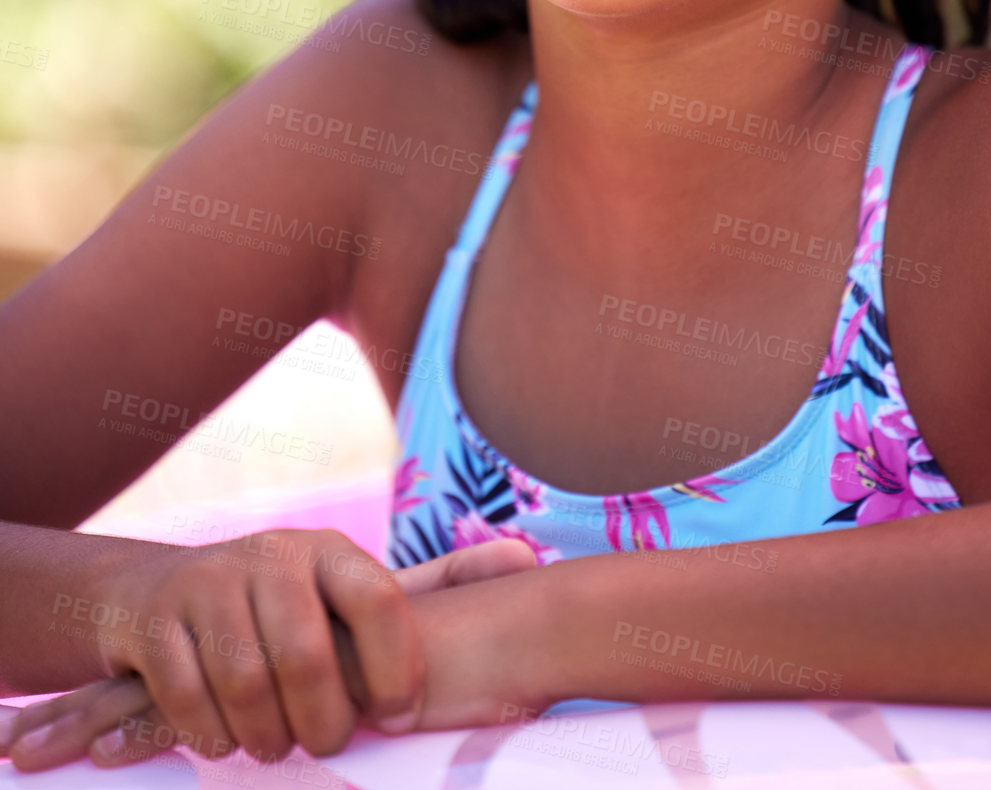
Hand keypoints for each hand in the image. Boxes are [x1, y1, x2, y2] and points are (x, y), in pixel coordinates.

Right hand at [0, 534, 537, 772]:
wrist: (154, 594)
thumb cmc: (282, 607)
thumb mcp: (351, 588)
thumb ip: (437, 583)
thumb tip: (529, 556)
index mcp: (331, 550)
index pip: (381, 599)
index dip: (397, 666)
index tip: (404, 716)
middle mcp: (274, 554)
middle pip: (307, 654)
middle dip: (322, 719)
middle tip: (328, 746)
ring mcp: (211, 581)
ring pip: (247, 682)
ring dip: (264, 735)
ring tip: (276, 747)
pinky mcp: (159, 618)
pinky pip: (191, 697)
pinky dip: (211, 735)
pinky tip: (225, 739)